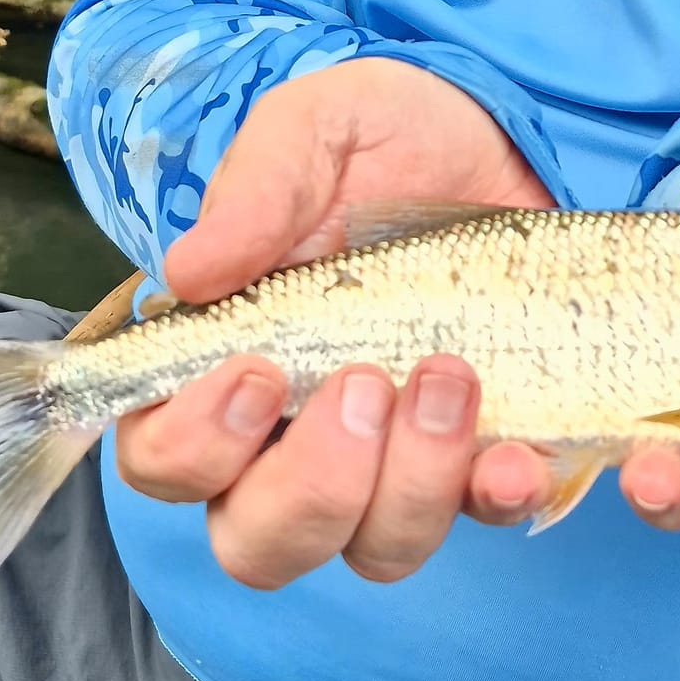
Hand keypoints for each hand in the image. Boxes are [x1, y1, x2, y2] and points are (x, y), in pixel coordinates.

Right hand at [115, 59, 555, 586]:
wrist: (497, 136)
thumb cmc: (378, 141)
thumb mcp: (312, 131)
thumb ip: (254, 190)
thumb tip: (188, 273)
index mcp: (220, 371)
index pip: (164, 460)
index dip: (196, 445)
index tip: (257, 372)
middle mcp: (290, 443)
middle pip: (259, 542)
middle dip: (311, 488)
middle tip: (363, 385)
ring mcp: (388, 465)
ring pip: (374, 549)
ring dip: (410, 487)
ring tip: (450, 375)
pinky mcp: (477, 457)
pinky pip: (483, 518)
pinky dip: (498, 495)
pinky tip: (515, 452)